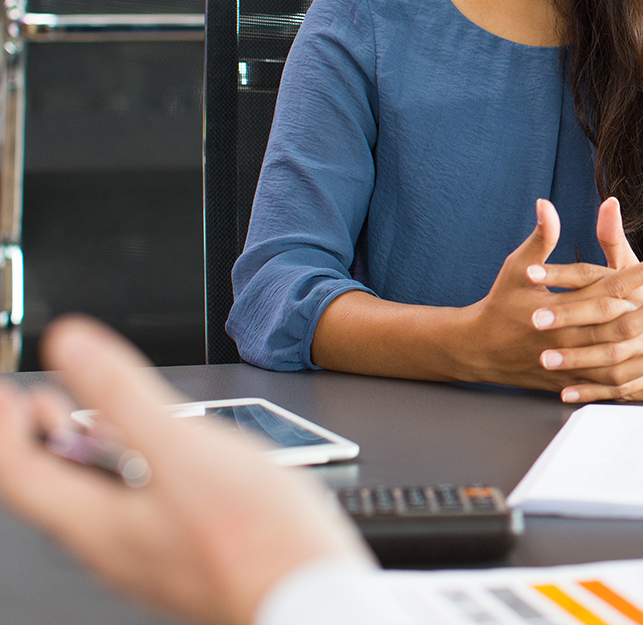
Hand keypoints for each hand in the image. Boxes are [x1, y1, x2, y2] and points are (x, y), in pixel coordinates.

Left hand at [0, 317, 369, 624]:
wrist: (309, 601)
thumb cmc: (254, 539)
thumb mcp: (182, 450)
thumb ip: (123, 396)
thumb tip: (70, 345)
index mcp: (97, 522)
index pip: (21, 472)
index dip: (7, 427)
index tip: (9, 392)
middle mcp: (113, 547)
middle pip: (54, 492)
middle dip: (42, 440)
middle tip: (36, 403)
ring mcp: (150, 558)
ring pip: (96, 503)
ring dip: (85, 458)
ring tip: (93, 424)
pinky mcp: (185, 560)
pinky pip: (135, 515)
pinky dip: (128, 477)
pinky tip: (160, 466)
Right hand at [460, 198, 642, 389]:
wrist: (477, 350)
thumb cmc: (499, 304)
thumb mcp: (517, 268)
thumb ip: (540, 239)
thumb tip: (546, 204)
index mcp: (558, 308)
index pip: (608, 287)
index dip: (640, 274)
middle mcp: (567, 339)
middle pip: (620, 325)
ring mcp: (569, 366)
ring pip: (619, 364)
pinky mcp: (571, 384)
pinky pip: (612, 391)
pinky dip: (642, 390)